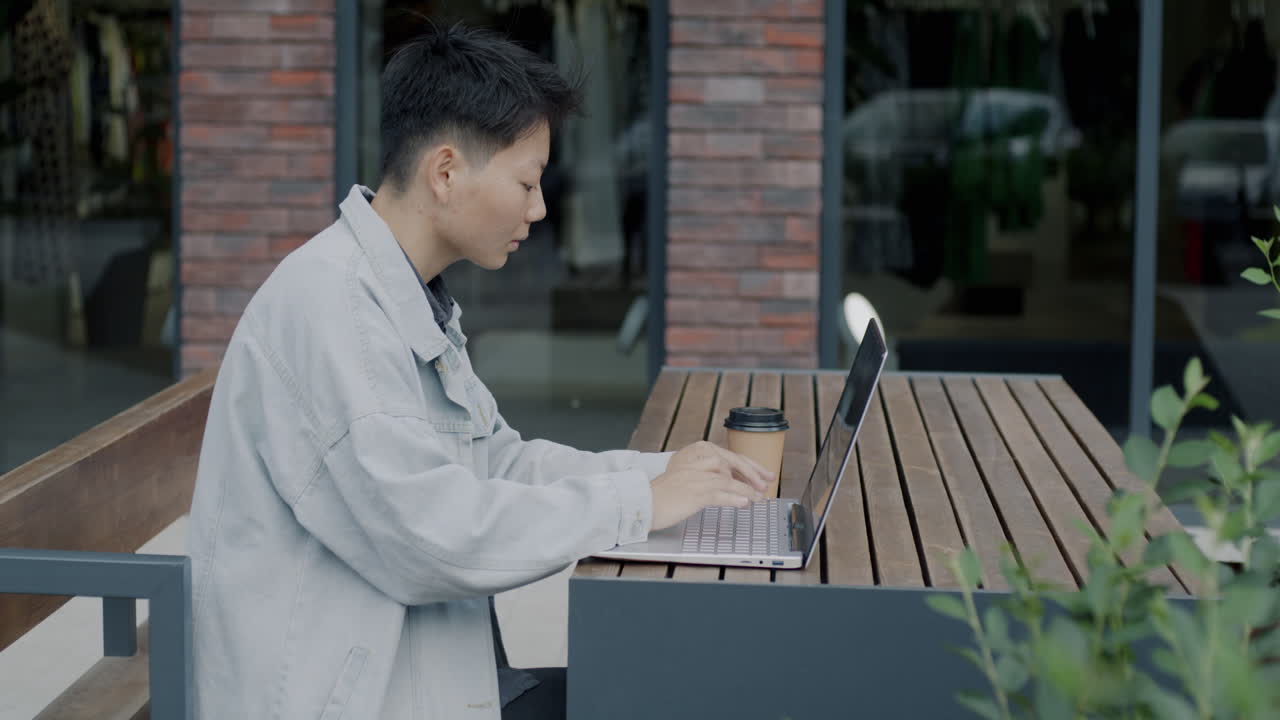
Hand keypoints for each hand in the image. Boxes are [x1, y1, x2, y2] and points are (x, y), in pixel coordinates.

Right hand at [649, 441, 775, 530]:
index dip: (749, 466)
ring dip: (748, 490)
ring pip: (729, 481)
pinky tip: (745, 503)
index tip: (762, 474)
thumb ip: (705, 475)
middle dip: (753, 475)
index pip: (729, 457)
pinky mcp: (694, 492)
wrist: (643, 503)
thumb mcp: (686, 478)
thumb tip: (730, 483)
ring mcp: (696, 476)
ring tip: (760, 499)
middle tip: (767, 484)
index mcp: (695, 455)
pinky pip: (720, 494)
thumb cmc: (663, 495)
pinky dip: (735, 499)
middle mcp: (697, 462)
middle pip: (732, 464)